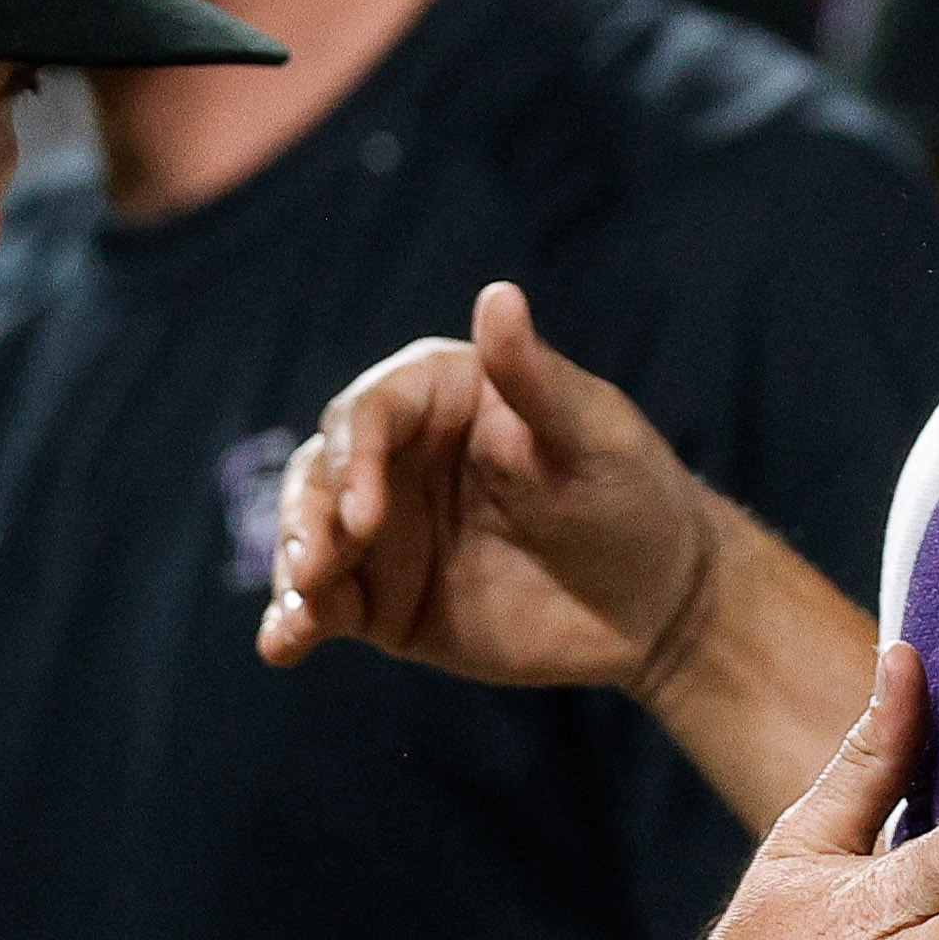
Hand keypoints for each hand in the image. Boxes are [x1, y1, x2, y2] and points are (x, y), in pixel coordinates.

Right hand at [263, 282, 722, 693]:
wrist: (656, 603)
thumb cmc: (634, 497)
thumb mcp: (595, 437)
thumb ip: (537, 378)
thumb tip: (499, 293)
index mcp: (441, 393)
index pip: (372, 412)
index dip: (357, 458)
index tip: (364, 514)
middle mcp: (397, 454)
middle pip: (321, 471)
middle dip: (309, 517)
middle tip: (316, 567)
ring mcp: (383, 529)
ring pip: (310, 535)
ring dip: (294, 569)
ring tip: (297, 615)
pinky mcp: (381, 596)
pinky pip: (324, 605)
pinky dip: (295, 622)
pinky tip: (282, 646)